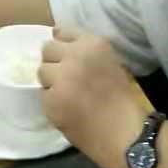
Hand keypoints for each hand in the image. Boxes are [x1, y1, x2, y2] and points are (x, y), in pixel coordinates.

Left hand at [38, 27, 151, 167]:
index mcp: (93, 44)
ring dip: (51, 82)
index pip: (62, 32)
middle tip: (68, 79)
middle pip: (47, 49)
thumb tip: (56, 34)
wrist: (126, 135)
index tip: (69, 58)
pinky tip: (68, 110)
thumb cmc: (123, 100)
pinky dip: (52, 102)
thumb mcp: (110, 63)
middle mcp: (74, 56)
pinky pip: (42, 94)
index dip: (64, 46)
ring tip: (69, 96)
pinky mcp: (51, 100)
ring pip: (41, 71)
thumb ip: (85, 49)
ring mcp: (61, 78)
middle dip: (55, 62)